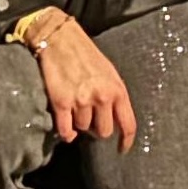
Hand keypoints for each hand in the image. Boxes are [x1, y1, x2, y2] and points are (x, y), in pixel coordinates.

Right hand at [29, 17, 139, 149]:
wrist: (59, 38)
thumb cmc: (86, 54)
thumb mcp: (109, 72)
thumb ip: (114, 94)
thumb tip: (114, 118)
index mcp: (117, 89)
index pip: (128, 124)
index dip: (126, 141)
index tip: (122, 150)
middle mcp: (102, 97)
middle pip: (103, 132)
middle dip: (97, 129)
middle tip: (90, 120)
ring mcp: (81, 100)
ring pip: (83, 129)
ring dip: (79, 124)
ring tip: (75, 110)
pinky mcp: (61, 102)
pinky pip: (66, 130)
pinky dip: (66, 133)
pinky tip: (67, 129)